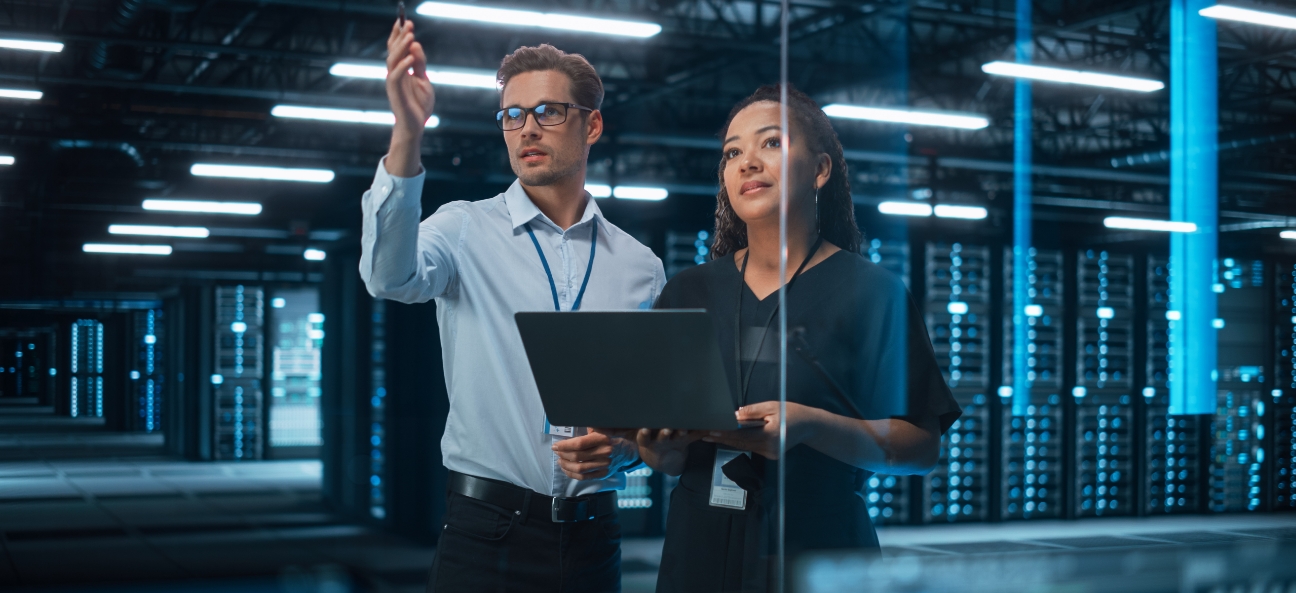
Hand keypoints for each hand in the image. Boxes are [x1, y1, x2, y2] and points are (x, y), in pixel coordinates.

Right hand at [384, 19, 434, 175]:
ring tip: (411, 37)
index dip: (398, 35)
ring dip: (401, 48)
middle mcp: (394, 74)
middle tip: (408, 24)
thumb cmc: (419, 104)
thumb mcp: (424, 80)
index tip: (404, 20)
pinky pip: (395, 77)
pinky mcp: (395, 93)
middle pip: (393, 51)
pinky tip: (411, 58)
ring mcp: (393, 83)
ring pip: (392, 61)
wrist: (417, 126)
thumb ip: (419, 64)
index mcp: (400, 70)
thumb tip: (415, 44)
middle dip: (400, 37)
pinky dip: (402, 66)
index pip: (396, 49)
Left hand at [552, 431, 637, 480]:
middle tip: (557, 452)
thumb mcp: (601, 428)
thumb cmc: (609, 436)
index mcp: (603, 439)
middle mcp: (605, 452)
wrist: (626, 450)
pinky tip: (566, 469)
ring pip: (579, 469)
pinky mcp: (603, 474)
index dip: (564, 445)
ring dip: (566, 465)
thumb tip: (571, 420)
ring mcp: (605, 465)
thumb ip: (589, 425)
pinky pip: (584, 477)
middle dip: (563, 454)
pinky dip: (572, 474)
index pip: (579, 444)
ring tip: (560, 460)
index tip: (556, 445)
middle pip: (577, 457)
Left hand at [701, 401, 813, 459]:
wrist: (809, 426)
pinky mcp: (770, 455)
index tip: (710, 431)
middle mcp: (769, 448)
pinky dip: (740, 442)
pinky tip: (728, 437)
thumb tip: (734, 415)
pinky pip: (751, 447)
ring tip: (711, 436)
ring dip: (728, 441)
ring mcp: (770, 454)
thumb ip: (753, 412)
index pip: (741, 435)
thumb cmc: (792, 413)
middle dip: (721, 439)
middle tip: (704, 435)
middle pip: (740, 443)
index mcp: (769, 436)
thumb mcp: (772, 407)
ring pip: (744, 446)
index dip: (724, 434)